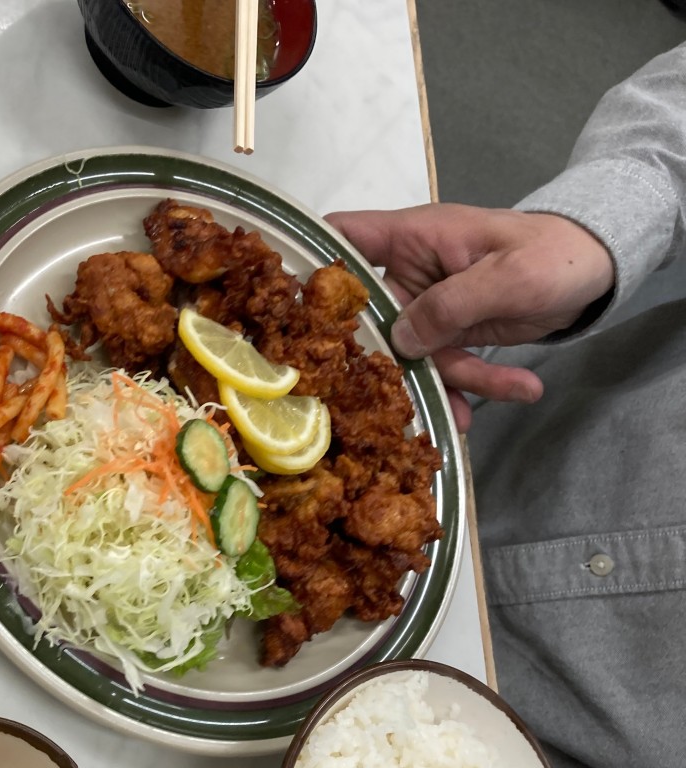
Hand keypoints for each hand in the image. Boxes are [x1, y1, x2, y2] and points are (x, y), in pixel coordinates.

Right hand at [326, 204, 614, 430]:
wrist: (598, 270)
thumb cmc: (554, 254)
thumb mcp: (507, 277)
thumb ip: (451, 306)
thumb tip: (401, 341)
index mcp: (414, 239)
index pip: (345, 235)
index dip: (309, 258)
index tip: (283, 298)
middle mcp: (410, 273)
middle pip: (369, 317)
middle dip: (376, 360)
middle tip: (372, 398)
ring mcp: (430, 307)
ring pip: (410, 353)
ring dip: (438, 386)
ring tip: (462, 418)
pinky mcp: (452, 333)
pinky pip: (445, 366)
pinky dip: (468, 387)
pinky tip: (498, 402)